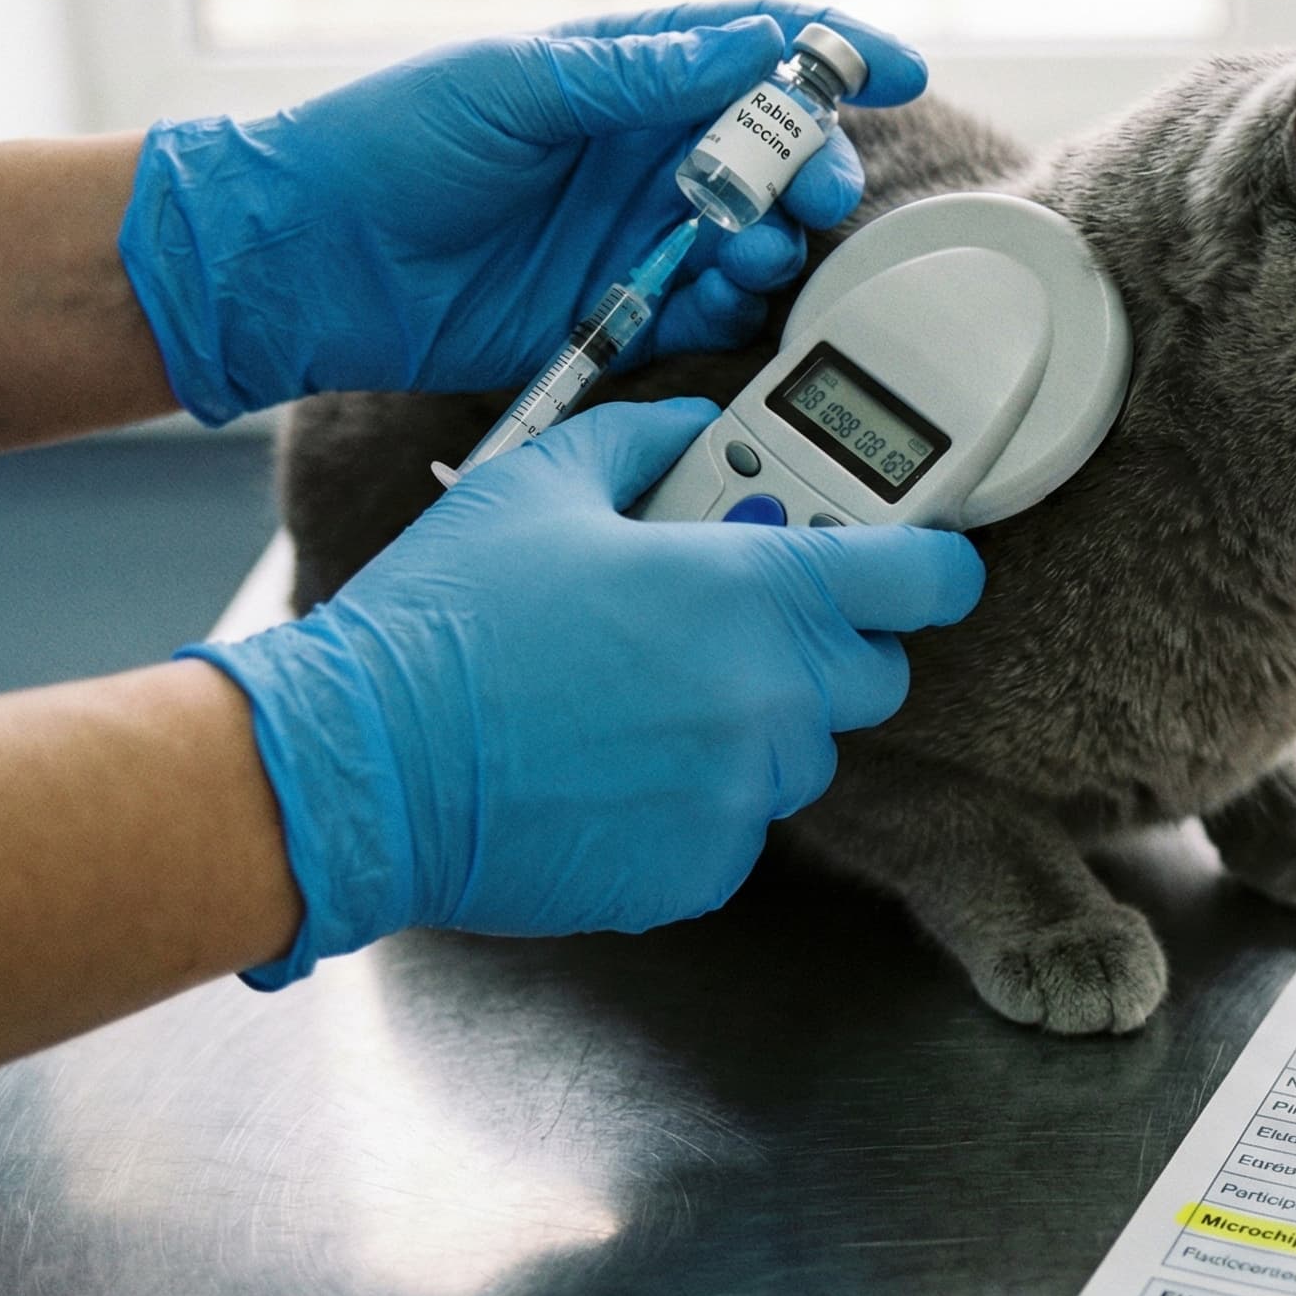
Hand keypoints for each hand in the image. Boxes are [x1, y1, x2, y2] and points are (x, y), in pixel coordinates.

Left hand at [121, 1, 926, 422]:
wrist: (306, 261)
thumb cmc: (389, 145)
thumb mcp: (515, 86)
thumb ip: (640, 75)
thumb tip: (757, 47)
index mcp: (622, 74)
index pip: (753, 49)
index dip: (833, 54)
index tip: (898, 70)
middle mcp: (642, 153)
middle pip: (774, 154)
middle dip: (814, 169)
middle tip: (819, 193)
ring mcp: (633, 235)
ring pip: (754, 239)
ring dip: (776, 246)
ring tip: (756, 255)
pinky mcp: (616, 312)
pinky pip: (707, 315)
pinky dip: (733, 313)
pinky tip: (728, 305)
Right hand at [183, 399, 983, 985]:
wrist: (363, 768)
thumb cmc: (445, 621)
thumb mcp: (538, 483)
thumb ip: (642, 440)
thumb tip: (694, 425)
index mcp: (756, 591)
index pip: (924, 579)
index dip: (932, 564)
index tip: (920, 562)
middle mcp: (771, 697)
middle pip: (873, 675)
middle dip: (822, 645)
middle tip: (733, 625)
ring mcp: (742, 793)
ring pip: (801, 755)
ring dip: (754, 724)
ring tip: (642, 698)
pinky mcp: (702, 870)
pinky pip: (738, 826)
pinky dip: (697, 799)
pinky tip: (609, 768)